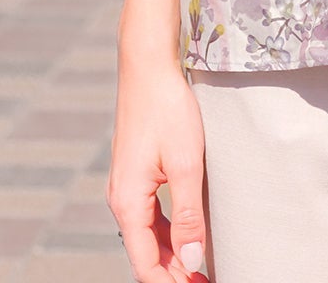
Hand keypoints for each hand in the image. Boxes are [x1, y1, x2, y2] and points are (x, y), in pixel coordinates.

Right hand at [107, 55, 208, 281]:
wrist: (147, 66)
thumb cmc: (168, 109)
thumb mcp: (187, 163)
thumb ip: (188, 215)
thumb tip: (192, 262)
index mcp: (128, 203)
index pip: (146, 264)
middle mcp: (121, 199)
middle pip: (145, 253)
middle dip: (173, 273)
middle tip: (206, 280)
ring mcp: (126, 186)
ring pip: (147, 236)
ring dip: (172, 254)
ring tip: (201, 267)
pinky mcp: (135, 173)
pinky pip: (149, 215)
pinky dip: (167, 232)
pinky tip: (187, 235)